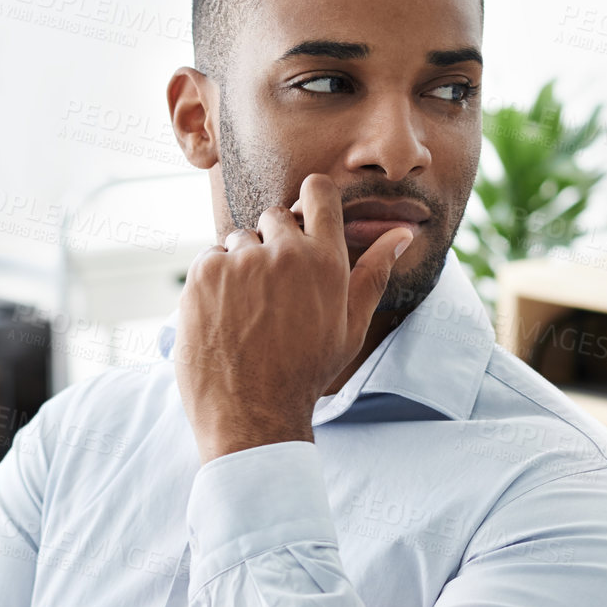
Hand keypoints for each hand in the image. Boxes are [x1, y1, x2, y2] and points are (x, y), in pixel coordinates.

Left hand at [173, 172, 414, 463]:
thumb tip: (403, 234)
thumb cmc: (306, 373)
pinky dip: (213, 281)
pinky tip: (224, 317)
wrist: (253, 414)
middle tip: (273, 294)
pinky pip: (209, 259)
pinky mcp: (204, 274)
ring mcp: (241, 261)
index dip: (309, 201)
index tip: (302, 222)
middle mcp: (284, 252)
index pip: (317, 191)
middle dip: (273, 244)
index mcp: (326, 260)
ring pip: (238, 239)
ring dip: (241, 265)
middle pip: (274, 216)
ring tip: (248, 312)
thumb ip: (373, 273)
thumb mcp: (350, 327)